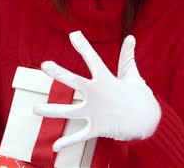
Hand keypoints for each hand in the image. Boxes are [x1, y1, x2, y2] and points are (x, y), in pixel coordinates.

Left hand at [33, 31, 160, 151]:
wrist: (149, 121)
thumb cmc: (139, 96)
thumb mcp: (133, 75)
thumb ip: (127, 57)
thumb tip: (130, 37)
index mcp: (107, 80)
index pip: (93, 59)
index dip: (84, 46)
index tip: (73, 34)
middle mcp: (98, 94)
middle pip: (76, 81)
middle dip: (59, 73)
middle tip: (45, 65)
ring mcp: (97, 112)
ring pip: (70, 111)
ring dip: (51, 110)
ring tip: (34, 108)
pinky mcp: (97, 128)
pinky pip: (80, 136)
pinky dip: (67, 142)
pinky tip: (54, 147)